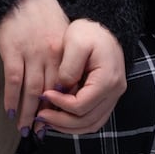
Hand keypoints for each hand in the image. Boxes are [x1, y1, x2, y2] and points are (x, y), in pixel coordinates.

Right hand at [0, 0, 70, 134]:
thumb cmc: (41, 10)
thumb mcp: (61, 31)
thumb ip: (64, 55)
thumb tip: (64, 80)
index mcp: (65, 52)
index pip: (66, 86)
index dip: (61, 107)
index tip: (58, 122)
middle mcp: (50, 55)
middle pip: (50, 93)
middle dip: (46, 116)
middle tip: (41, 135)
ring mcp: (31, 53)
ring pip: (32, 91)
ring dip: (28, 113)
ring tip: (25, 131)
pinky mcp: (12, 49)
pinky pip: (13, 79)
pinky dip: (12, 98)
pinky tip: (10, 111)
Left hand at [36, 19, 125, 133]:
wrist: (103, 27)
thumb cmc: (89, 32)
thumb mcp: (75, 42)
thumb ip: (68, 67)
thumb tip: (60, 89)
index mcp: (107, 79)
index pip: (82, 104)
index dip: (60, 104)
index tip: (43, 95)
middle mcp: (114, 93)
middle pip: (87, 120)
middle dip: (61, 121)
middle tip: (40, 117)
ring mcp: (112, 98)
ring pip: (90, 124)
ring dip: (68, 126)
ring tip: (47, 120)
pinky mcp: (106, 98)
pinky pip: (92, 119)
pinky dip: (75, 122)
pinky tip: (59, 117)